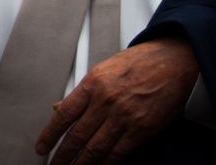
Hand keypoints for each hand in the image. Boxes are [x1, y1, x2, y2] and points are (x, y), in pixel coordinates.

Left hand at [35, 37, 198, 164]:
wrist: (173, 60)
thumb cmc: (140, 62)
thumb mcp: (105, 68)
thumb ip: (83, 91)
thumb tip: (59, 107)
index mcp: (93, 83)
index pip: (64, 114)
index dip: (50, 134)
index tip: (42, 147)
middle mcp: (105, 100)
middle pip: (77, 136)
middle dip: (63, 156)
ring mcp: (124, 116)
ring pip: (95, 148)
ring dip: (81, 164)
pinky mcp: (141, 129)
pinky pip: (119, 152)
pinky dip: (106, 164)